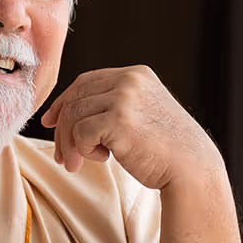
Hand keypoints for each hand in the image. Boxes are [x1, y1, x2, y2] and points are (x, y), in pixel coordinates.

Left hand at [38, 66, 223, 190]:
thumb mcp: (141, 114)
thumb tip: (63, 114)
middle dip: (62, 129)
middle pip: (75, 97)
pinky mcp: (118, 120)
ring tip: (83, 162)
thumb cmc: (166, 149)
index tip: (51, 122)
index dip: (64, 102)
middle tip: (63, 157)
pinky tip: (103, 159)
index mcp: (136, 74)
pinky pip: (80, 133)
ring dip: (72, 144)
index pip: (86, 81)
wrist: (191, 169)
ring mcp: (124, 98)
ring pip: (73, 116)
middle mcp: (129, 80)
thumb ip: (112, 105)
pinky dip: (83, 150)